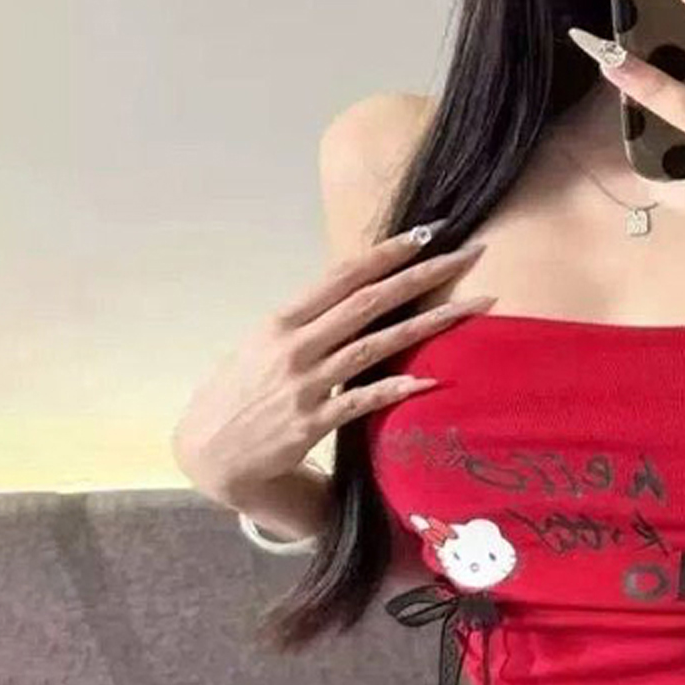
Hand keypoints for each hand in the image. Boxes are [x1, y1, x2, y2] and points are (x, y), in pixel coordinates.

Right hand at [170, 225, 496, 509]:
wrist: (209, 452)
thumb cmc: (242, 392)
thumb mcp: (265, 344)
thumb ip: (310, 321)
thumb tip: (358, 292)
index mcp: (282, 320)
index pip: (343, 276)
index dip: (387, 252)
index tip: (428, 232)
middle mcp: (295, 345)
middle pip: (369, 301)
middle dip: (423, 274)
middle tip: (469, 253)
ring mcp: (305, 383)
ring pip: (376, 345)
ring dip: (430, 323)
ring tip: (475, 305)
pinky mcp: (313, 423)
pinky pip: (364, 400)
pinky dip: (398, 388)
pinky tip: (432, 378)